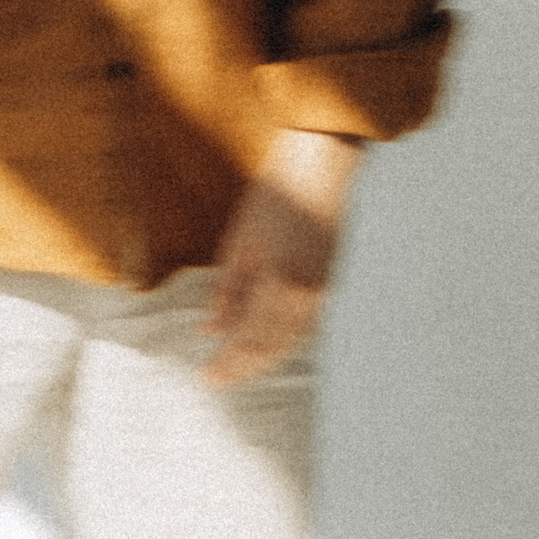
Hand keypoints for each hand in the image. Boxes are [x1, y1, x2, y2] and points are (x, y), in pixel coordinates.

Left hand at [205, 128, 362, 387]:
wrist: (326, 158)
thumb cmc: (280, 190)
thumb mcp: (242, 239)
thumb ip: (228, 290)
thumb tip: (211, 329)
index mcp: (281, 287)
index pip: (251, 342)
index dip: (230, 365)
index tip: (208, 379)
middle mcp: (308, 297)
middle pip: (274, 347)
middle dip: (246, 366)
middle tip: (220, 379)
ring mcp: (324, 290)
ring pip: (291, 338)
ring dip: (264, 354)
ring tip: (238, 363)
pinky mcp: (330, 280)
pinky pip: (304, 321)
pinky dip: (282, 335)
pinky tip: (266, 335)